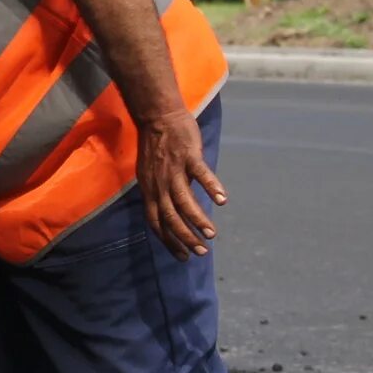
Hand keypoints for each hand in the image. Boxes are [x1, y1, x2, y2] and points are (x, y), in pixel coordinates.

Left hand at [137, 109, 225, 257]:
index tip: (183, 257)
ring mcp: (173, 170)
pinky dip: (211, 187)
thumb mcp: (151, 175)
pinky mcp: (188, 155)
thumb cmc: (157, 147)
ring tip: (212, 234)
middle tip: (201, 252)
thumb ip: (161, 194)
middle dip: (185, 238)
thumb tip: (173, 213)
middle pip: (170, 217)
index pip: (157, 223)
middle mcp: (159, 183)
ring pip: (183, 201)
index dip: (169, 242)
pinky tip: (222, 200)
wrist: (158, 116)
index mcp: (150, 190)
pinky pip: (200, 174)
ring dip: (197, 220)